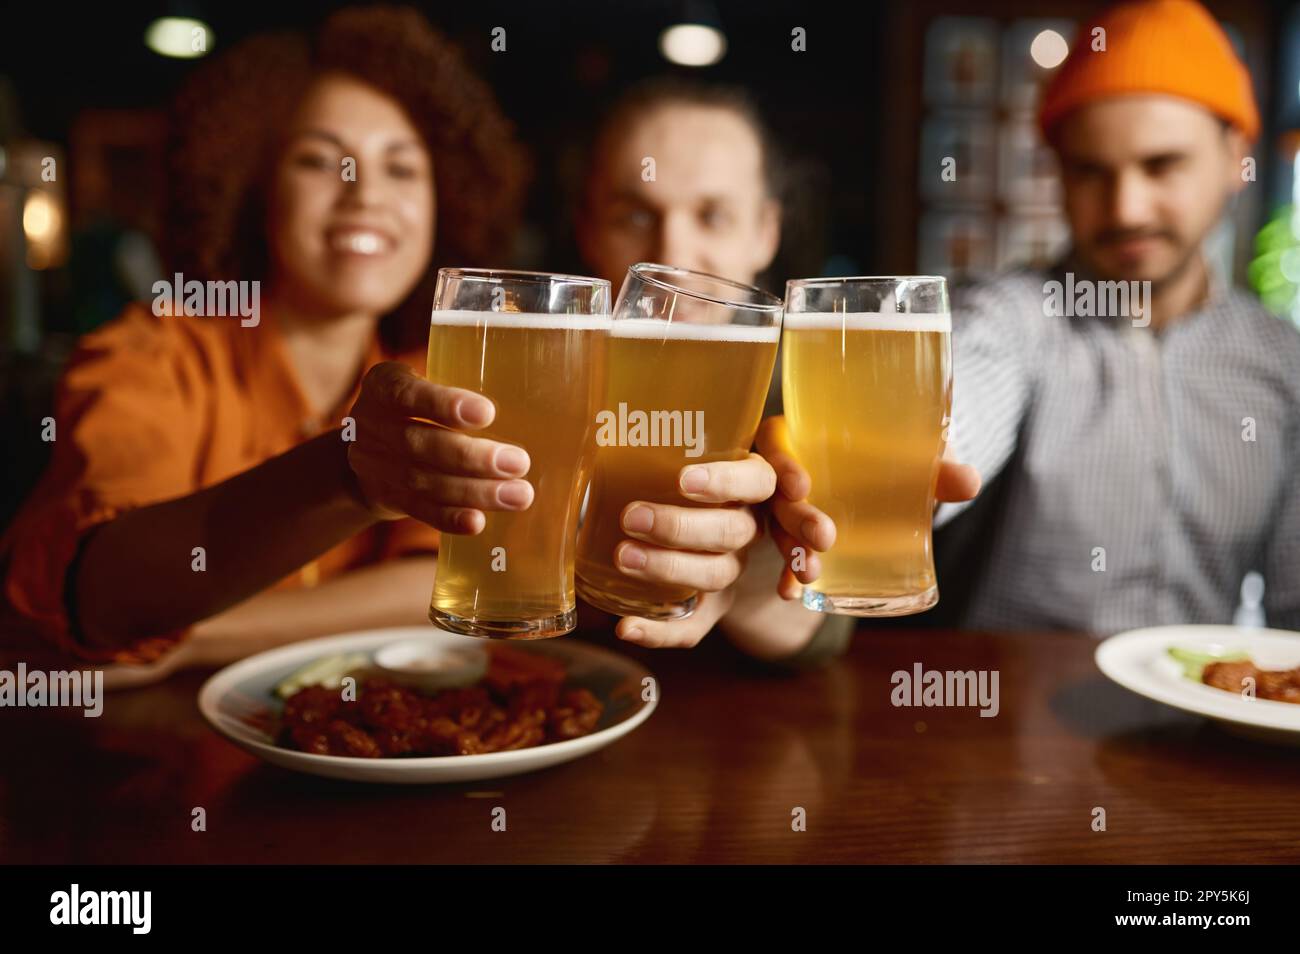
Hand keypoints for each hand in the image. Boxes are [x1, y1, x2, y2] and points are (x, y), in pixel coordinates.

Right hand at [345, 361, 534, 533]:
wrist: (368, 448)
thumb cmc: (418, 405)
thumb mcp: (424, 380)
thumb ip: (463, 378)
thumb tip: (533, 383)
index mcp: (384, 387)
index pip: (408, 393)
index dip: (444, 404)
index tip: (487, 413)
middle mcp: (373, 426)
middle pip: (420, 445)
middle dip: (471, 457)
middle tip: (519, 462)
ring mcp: (377, 466)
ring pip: (424, 482)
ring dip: (474, 492)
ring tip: (518, 495)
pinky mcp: (388, 498)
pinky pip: (419, 511)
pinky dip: (449, 518)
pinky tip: (478, 522)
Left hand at [612, 453, 776, 647]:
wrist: (702, 528)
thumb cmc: (678, 474)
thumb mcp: (686, 452)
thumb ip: (663, 440)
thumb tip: (598, 422)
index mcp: (750, 484)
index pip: (756, 482)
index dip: (725, 483)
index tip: (685, 480)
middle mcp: (748, 527)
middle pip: (731, 531)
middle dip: (680, 527)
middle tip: (631, 517)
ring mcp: (733, 569)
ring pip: (715, 575)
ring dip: (668, 568)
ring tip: (623, 556)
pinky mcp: (713, 608)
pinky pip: (694, 627)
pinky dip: (658, 632)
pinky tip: (625, 626)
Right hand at [755, 416, 981, 599]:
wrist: (898, 488)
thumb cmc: (899, 459)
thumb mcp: (916, 459)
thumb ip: (938, 468)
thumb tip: (969, 482)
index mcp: (806, 436)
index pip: (775, 440)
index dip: (780, 462)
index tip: (802, 485)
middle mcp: (789, 473)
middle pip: (777, 492)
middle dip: (796, 518)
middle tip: (824, 537)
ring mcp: (788, 510)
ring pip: (778, 528)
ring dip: (792, 551)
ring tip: (811, 573)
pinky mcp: (797, 542)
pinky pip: (784, 559)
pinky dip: (788, 576)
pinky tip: (794, 592)